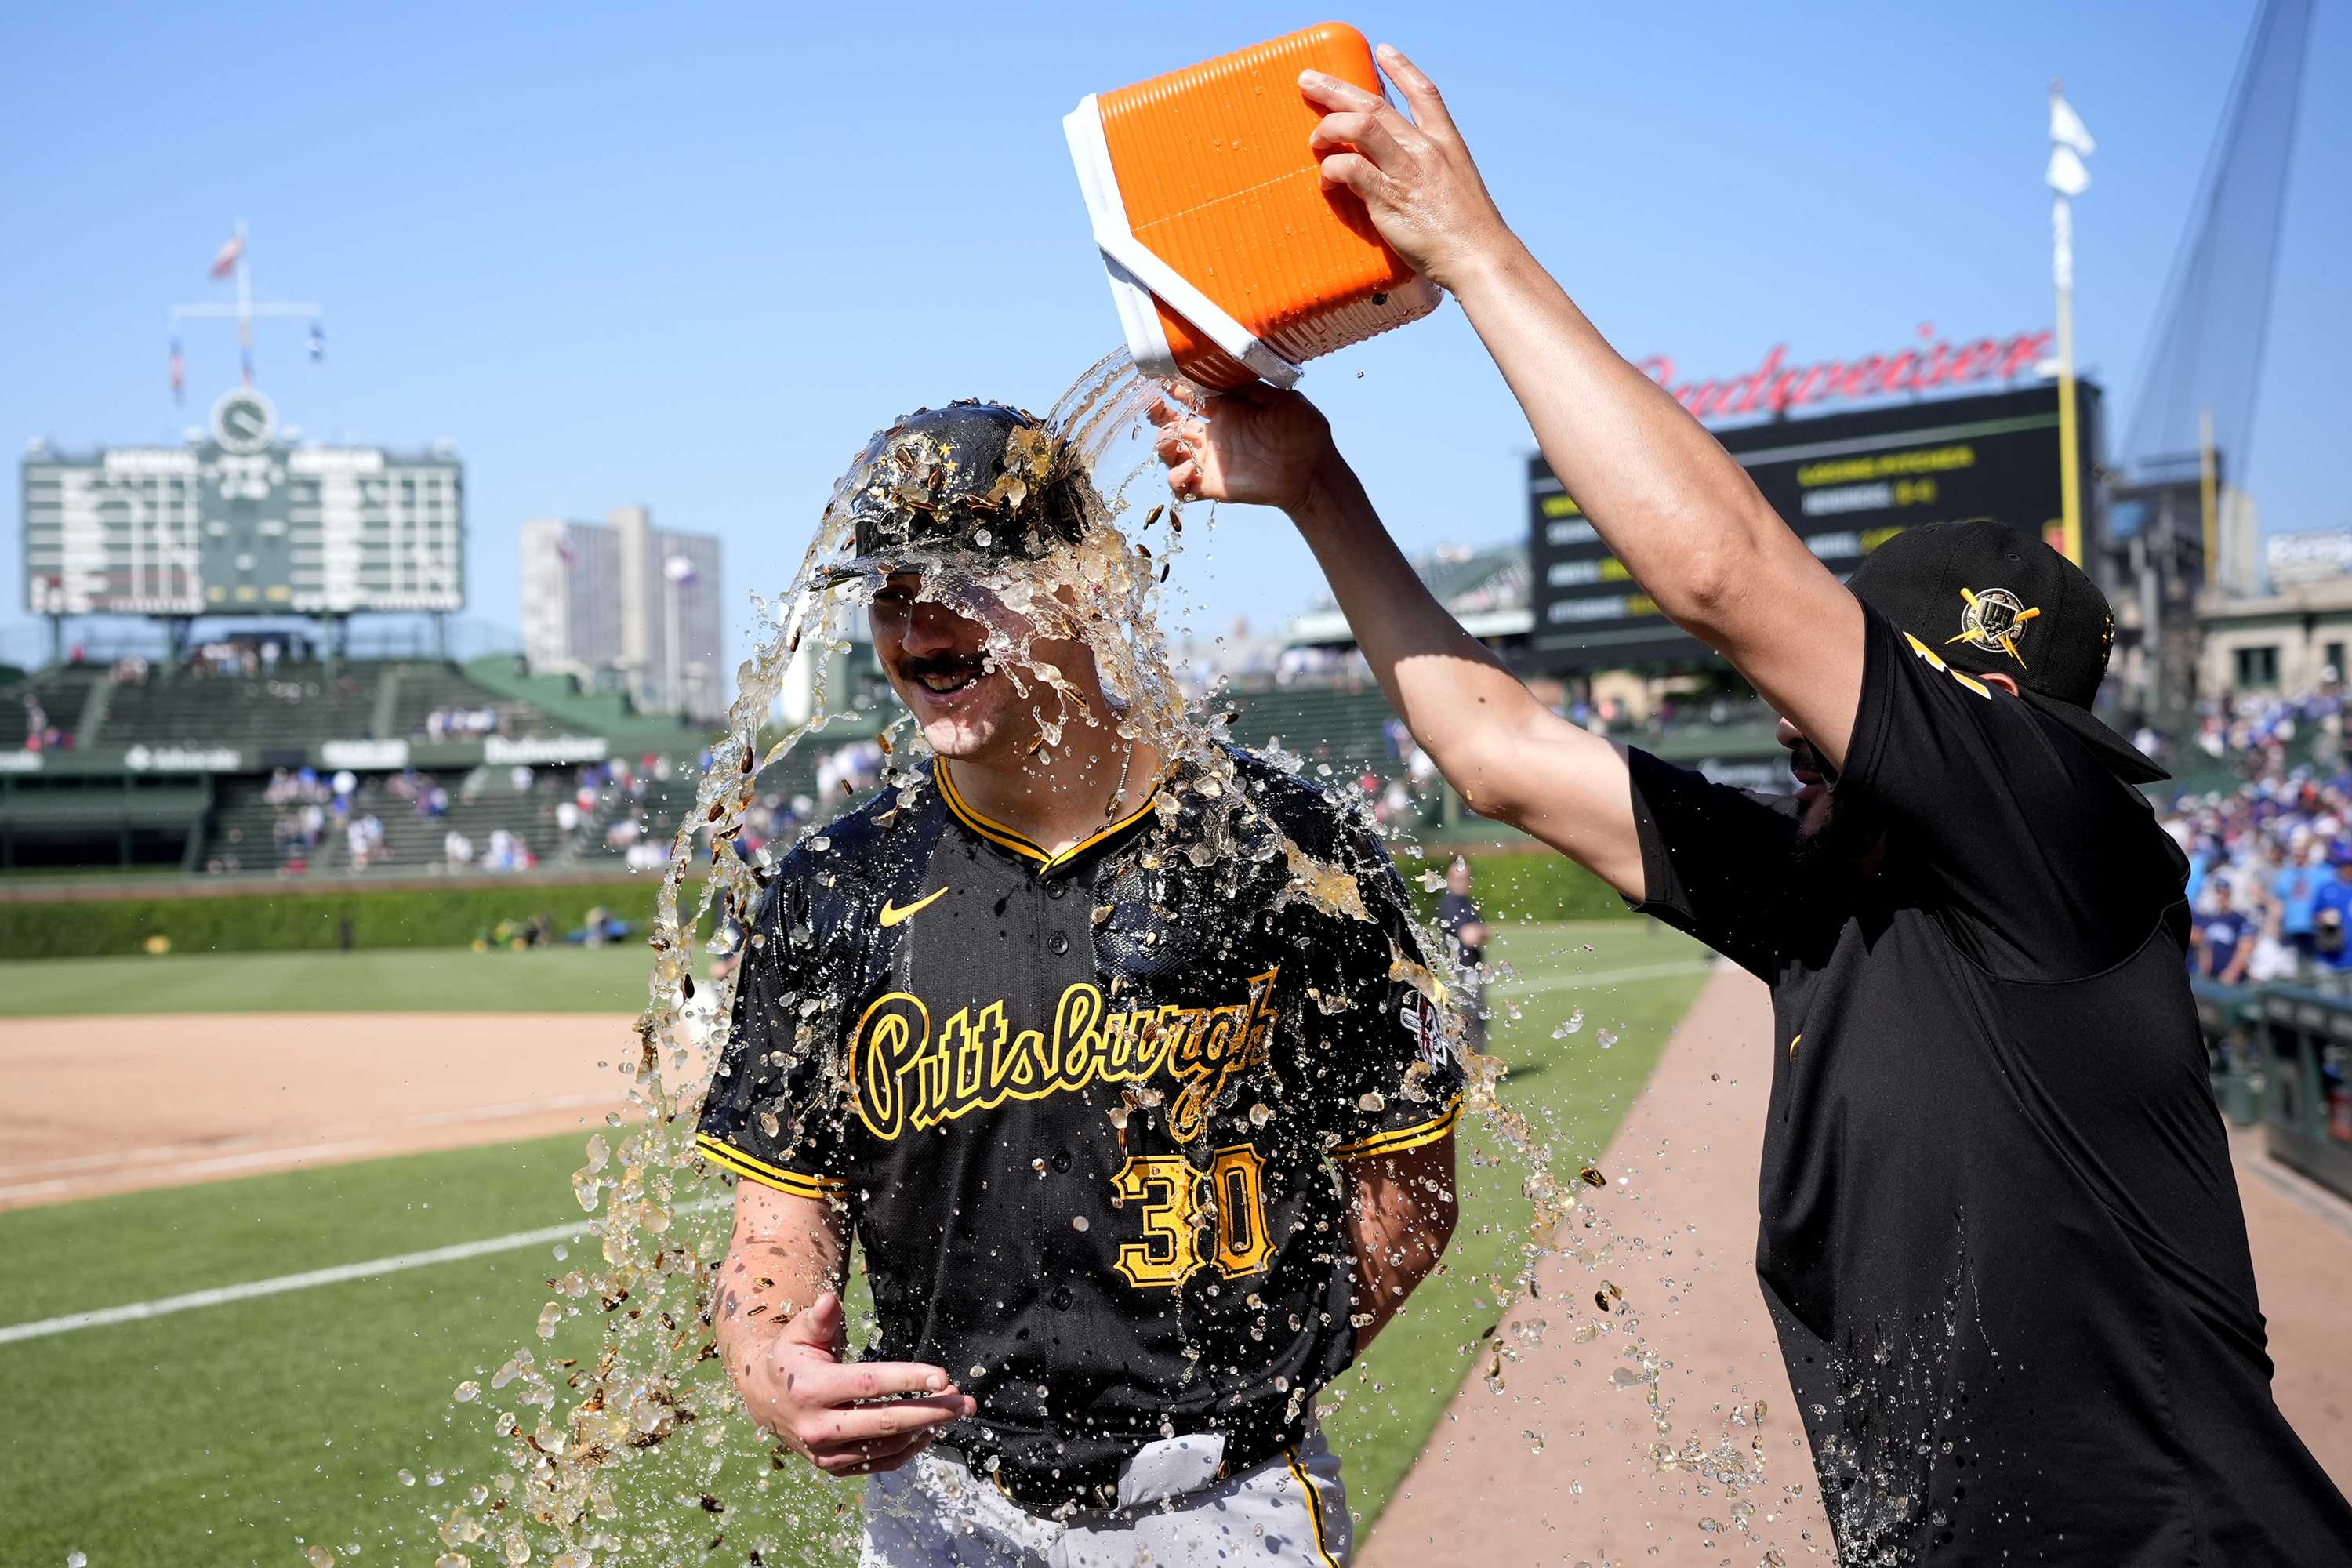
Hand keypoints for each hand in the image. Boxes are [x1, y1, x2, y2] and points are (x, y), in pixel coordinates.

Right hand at [741, 1291, 972, 1477]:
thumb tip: (830, 1301)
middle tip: (964, 1401)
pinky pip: (879, 1463)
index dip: (908, 1379)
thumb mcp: (799, 1332)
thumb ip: (818, 1319)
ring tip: (954, 1408)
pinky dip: (909, 1449)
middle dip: (930, 1411)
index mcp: (810, 1389)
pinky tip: (930, 1429)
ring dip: (926, 1428)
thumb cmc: (792, 1356)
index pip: (869, 1385)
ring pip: (886, 1447)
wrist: (763, 1397)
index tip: (943, 1375)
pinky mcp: (834, 1467)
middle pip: (884, 1422)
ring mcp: (825, 1453)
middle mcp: (817, 1426)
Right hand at [1147, 383, 1335, 511]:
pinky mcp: (1211, 486)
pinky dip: (1175, 478)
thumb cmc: (1303, 432)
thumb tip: (1226, 368)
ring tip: (1170, 440)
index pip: (1191, 396)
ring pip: (1169, 452)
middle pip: (1171, 422)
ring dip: (1161, 445)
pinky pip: (1181, 486)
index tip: (1169, 381)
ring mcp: (1210, 460)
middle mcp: (1214, 433)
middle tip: (1154, 406)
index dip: (1176, 388)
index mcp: (1227, 409)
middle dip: (1156, 413)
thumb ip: (1252, 386)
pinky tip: (1188, 468)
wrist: (1312, 470)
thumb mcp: (1281, 399)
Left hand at [1300, 45, 1513, 293]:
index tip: (1382, 51)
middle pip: (1374, 104)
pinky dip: (1331, 170)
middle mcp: (1424, 149)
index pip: (1424, 93)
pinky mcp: (1388, 197)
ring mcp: (1406, 171)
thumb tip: (1402, 173)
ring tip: (1315, 140)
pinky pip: (1350, 169)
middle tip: (1308, 80)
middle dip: (1335, 89)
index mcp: (1445, 143)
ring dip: (1328, 127)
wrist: (1478, 256)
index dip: (1401, 68)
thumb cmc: (1467, 231)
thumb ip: (1429, 171)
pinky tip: (1326, 181)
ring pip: (1359, 127)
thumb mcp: (1457, 186)